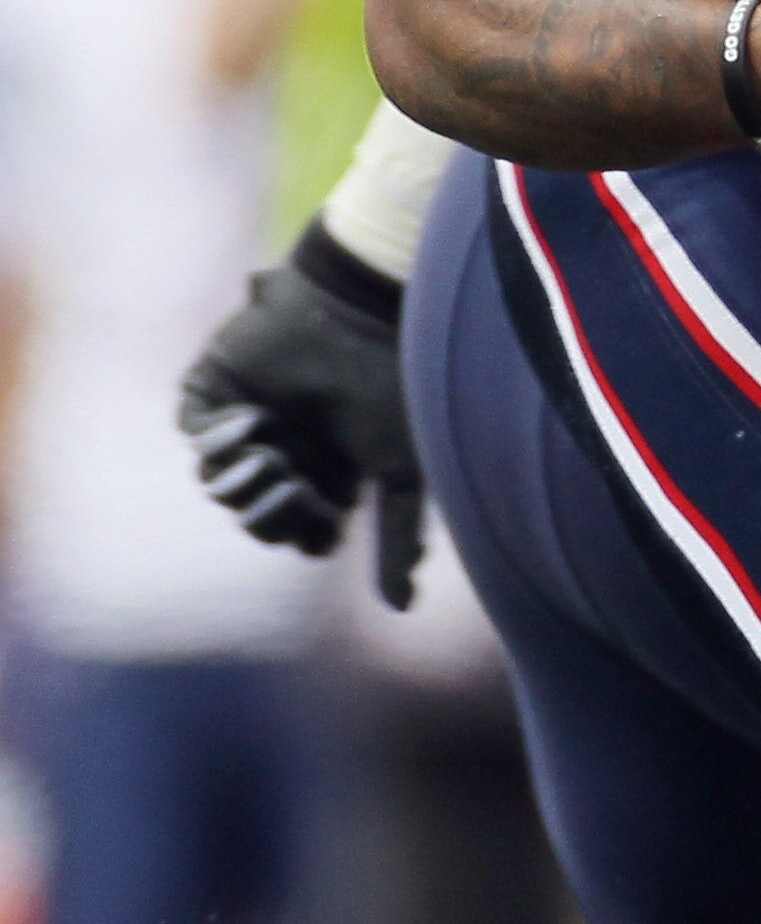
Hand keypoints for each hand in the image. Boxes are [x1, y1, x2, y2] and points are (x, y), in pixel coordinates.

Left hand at [178, 222, 426, 607]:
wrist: (367, 314)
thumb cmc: (395, 389)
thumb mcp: (404, 476)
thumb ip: (397, 541)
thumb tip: (399, 609)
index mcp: (332, 470)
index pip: (301, 531)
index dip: (307, 533)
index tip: (330, 516)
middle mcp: (291, 447)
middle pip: (257, 516)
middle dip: (271, 515)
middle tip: (296, 485)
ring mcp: (251, 418)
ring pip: (219, 484)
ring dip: (243, 483)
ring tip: (273, 455)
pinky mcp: (217, 387)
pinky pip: (194, 432)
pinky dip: (216, 438)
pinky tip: (253, 423)